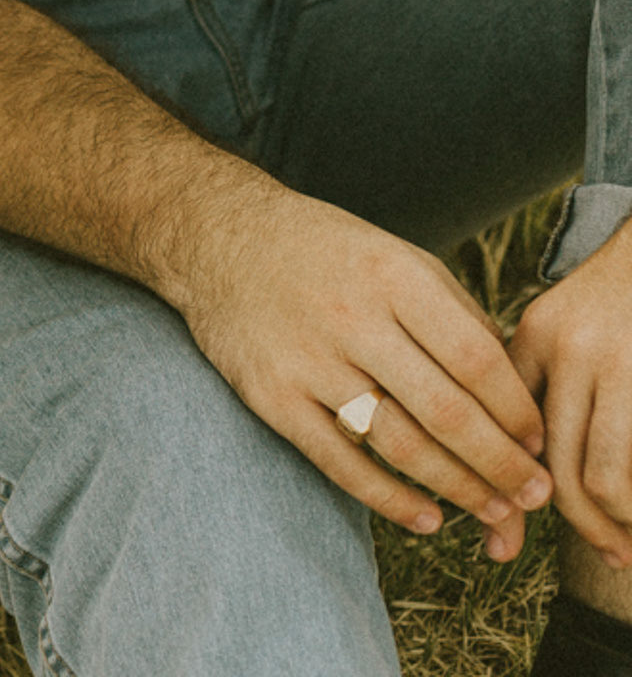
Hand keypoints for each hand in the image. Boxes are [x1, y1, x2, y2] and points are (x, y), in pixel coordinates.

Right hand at [174, 183, 549, 556]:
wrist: (217, 237)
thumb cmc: (323, 251)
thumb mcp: (395, 255)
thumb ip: (455, 315)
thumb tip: (513, 395)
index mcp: (391, 275)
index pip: (475, 358)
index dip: (516, 411)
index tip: (537, 441)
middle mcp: (351, 316)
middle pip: (446, 410)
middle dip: (501, 464)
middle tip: (531, 495)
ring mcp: (308, 358)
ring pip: (400, 444)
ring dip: (458, 489)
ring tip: (492, 512)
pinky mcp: (271, 394)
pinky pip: (340, 462)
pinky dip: (389, 500)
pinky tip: (425, 518)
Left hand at [511, 219, 631, 565]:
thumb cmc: (611, 305)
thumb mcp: (560, 326)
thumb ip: (535, 385)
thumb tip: (518, 477)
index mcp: (537, 336)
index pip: (504, 428)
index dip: (501, 490)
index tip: (499, 541)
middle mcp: (574, 351)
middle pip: (553, 465)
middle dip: (577, 525)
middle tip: (606, 553)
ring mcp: (623, 368)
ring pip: (603, 476)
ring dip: (618, 521)